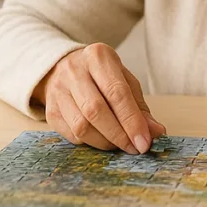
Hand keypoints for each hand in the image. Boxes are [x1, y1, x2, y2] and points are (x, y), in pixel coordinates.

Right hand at [32, 43, 165, 153]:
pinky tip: (102, 140)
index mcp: (98, 57)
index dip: (132, 121)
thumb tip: (156, 132)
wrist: (63, 67)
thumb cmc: (101, 75)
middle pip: (96, 110)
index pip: (117, 93)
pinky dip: (90, 143)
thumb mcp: (123, 80)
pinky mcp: (51, 110)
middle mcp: (75, 71)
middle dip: (119, 135)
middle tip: (134, 148)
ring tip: (119, 145)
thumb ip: (139, 106)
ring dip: (104, 142)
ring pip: (81, 126)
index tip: (145, 142)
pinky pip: (71, 135)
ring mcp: (59, 91)